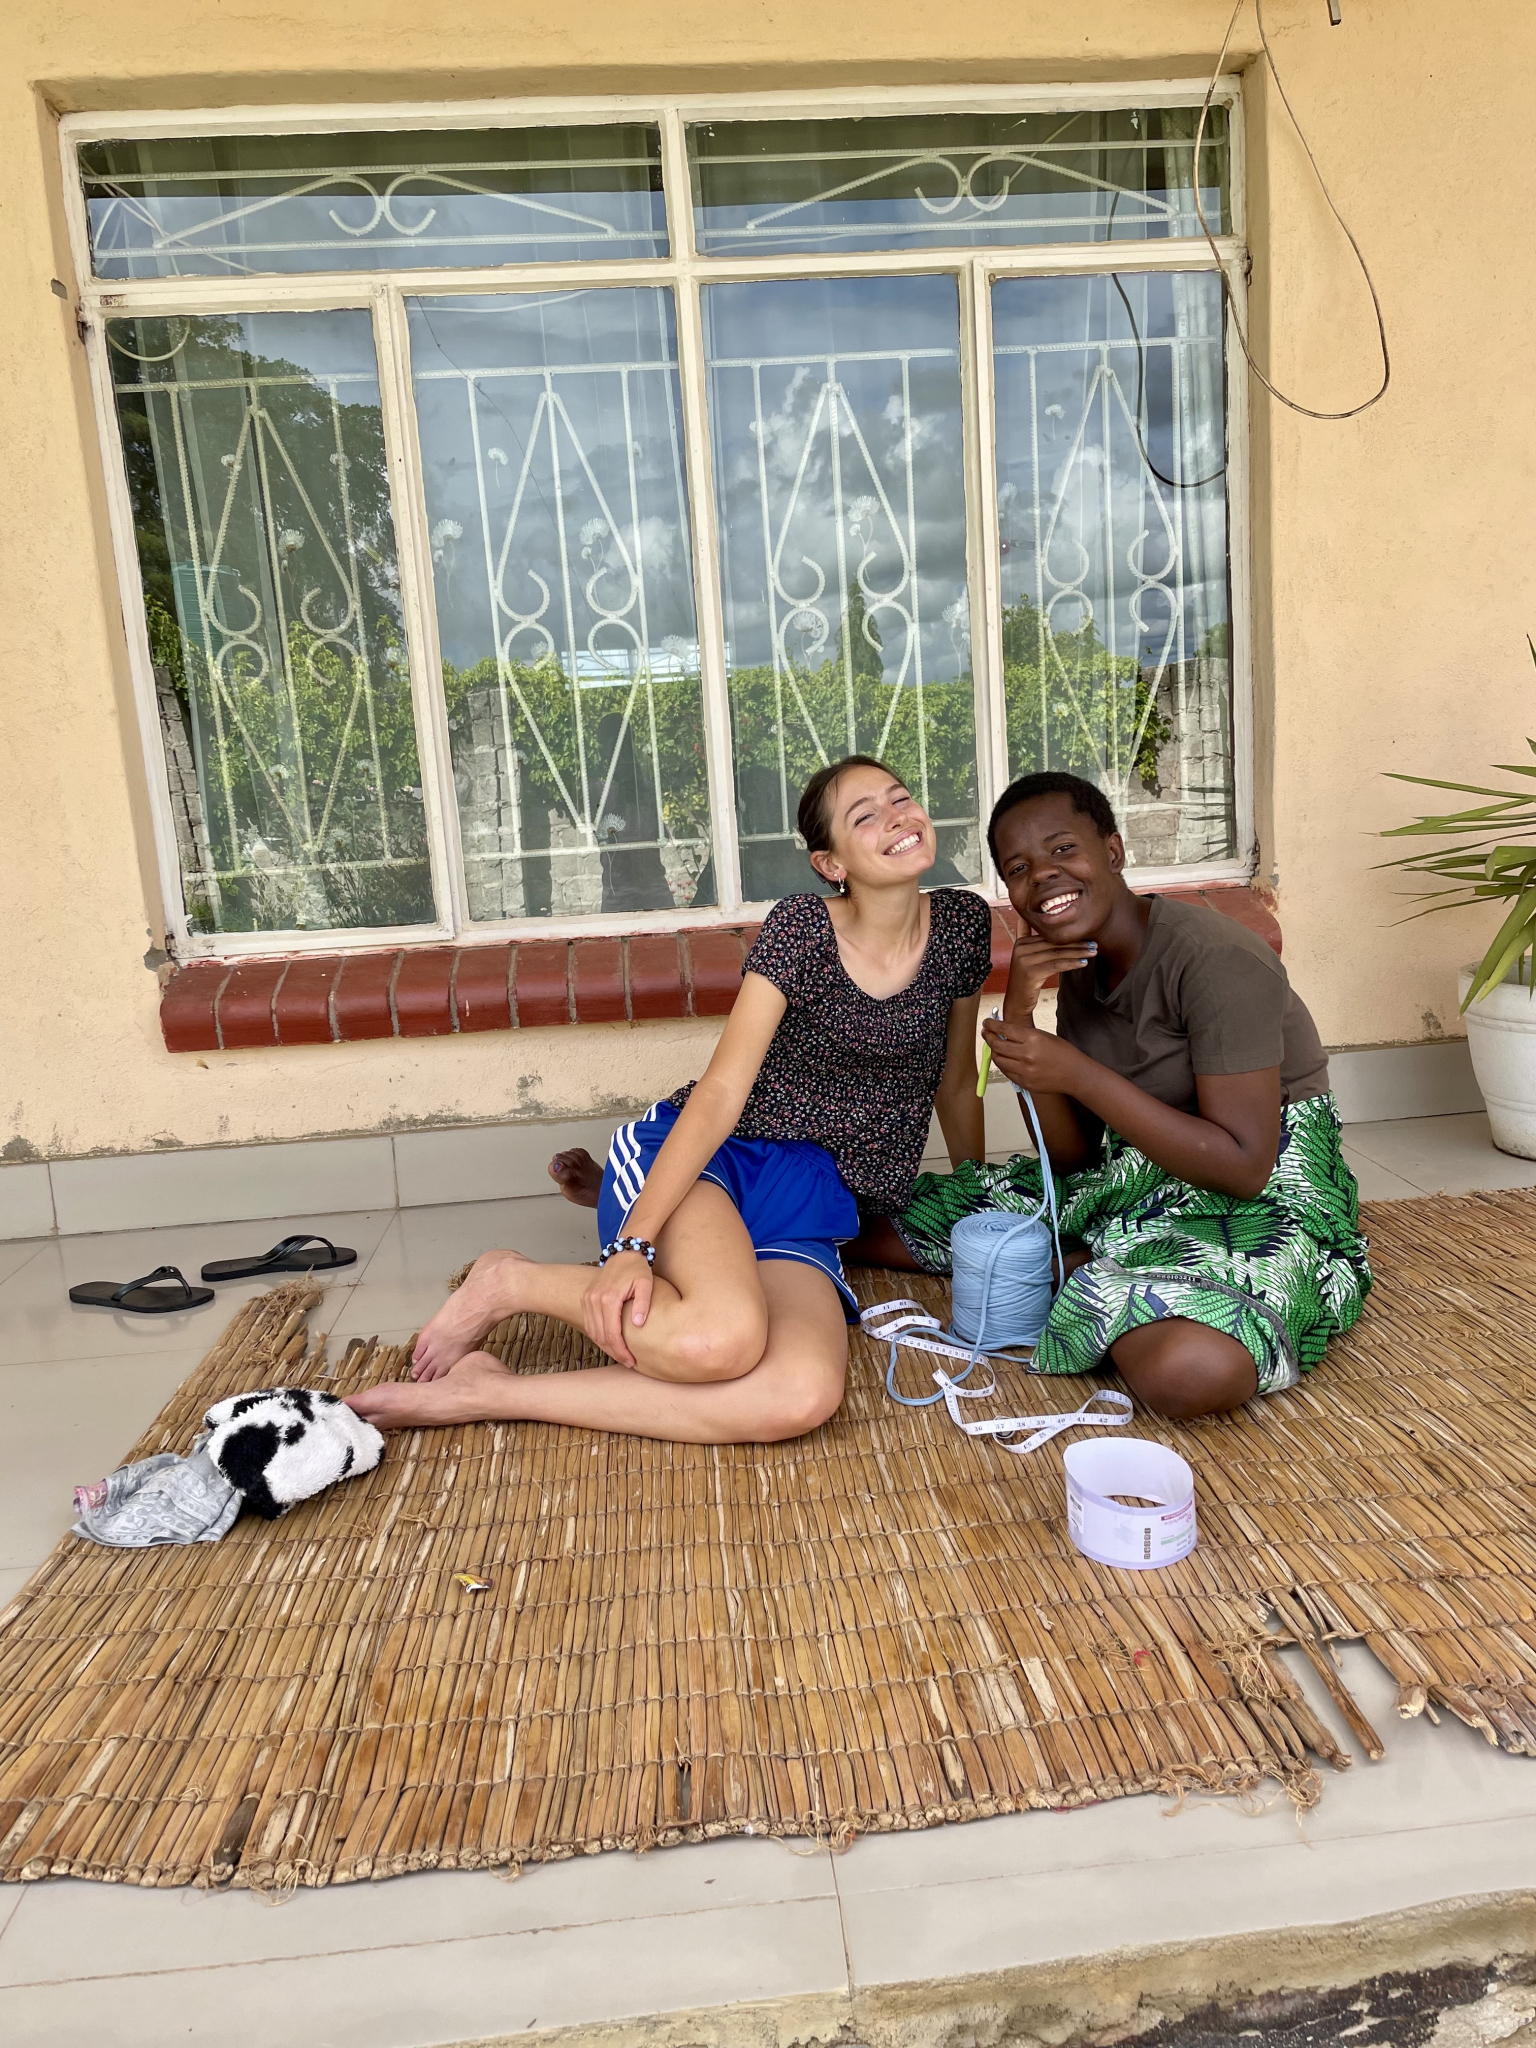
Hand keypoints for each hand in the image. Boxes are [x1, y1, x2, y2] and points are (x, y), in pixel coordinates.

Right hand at [581, 1251, 652, 1366]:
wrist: (624, 1252)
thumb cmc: (637, 1268)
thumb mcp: (646, 1283)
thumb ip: (643, 1303)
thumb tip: (638, 1324)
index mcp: (608, 1298)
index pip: (612, 1333)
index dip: (621, 1351)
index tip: (631, 1361)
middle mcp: (594, 1299)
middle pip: (601, 1335)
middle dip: (614, 1352)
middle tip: (628, 1362)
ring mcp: (588, 1298)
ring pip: (592, 1331)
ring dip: (605, 1346)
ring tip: (620, 1355)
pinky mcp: (586, 1298)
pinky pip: (589, 1323)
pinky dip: (598, 1335)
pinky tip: (610, 1342)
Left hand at [981, 1012, 1080, 1095]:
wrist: (1075, 1074)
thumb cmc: (1062, 1053)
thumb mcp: (1044, 1036)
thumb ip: (1024, 1035)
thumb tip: (1004, 1032)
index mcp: (1033, 1039)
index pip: (1005, 1030)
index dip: (992, 1025)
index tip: (986, 1023)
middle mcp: (1026, 1054)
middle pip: (997, 1045)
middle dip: (988, 1038)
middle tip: (986, 1034)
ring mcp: (1024, 1071)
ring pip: (999, 1060)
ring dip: (994, 1052)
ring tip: (995, 1047)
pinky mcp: (1024, 1083)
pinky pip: (1007, 1072)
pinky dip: (1003, 1065)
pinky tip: (1005, 1059)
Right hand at [1003, 930, 1096, 1016]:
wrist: (1017, 1002)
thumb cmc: (1026, 981)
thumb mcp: (1026, 958)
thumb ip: (1029, 940)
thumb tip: (1035, 923)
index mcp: (1021, 942)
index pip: (1050, 936)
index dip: (1069, 936)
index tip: (1086, 936)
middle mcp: (1020, 948)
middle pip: (1054, 943)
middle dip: (1076, 944)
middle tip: (1094, 944)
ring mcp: (1024, 960)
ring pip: (1057, 953)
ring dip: (1077, 952)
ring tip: (1092, 953)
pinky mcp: (1031, 972)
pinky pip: (1056, 965)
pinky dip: (1071, 963)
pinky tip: (1083, 963)